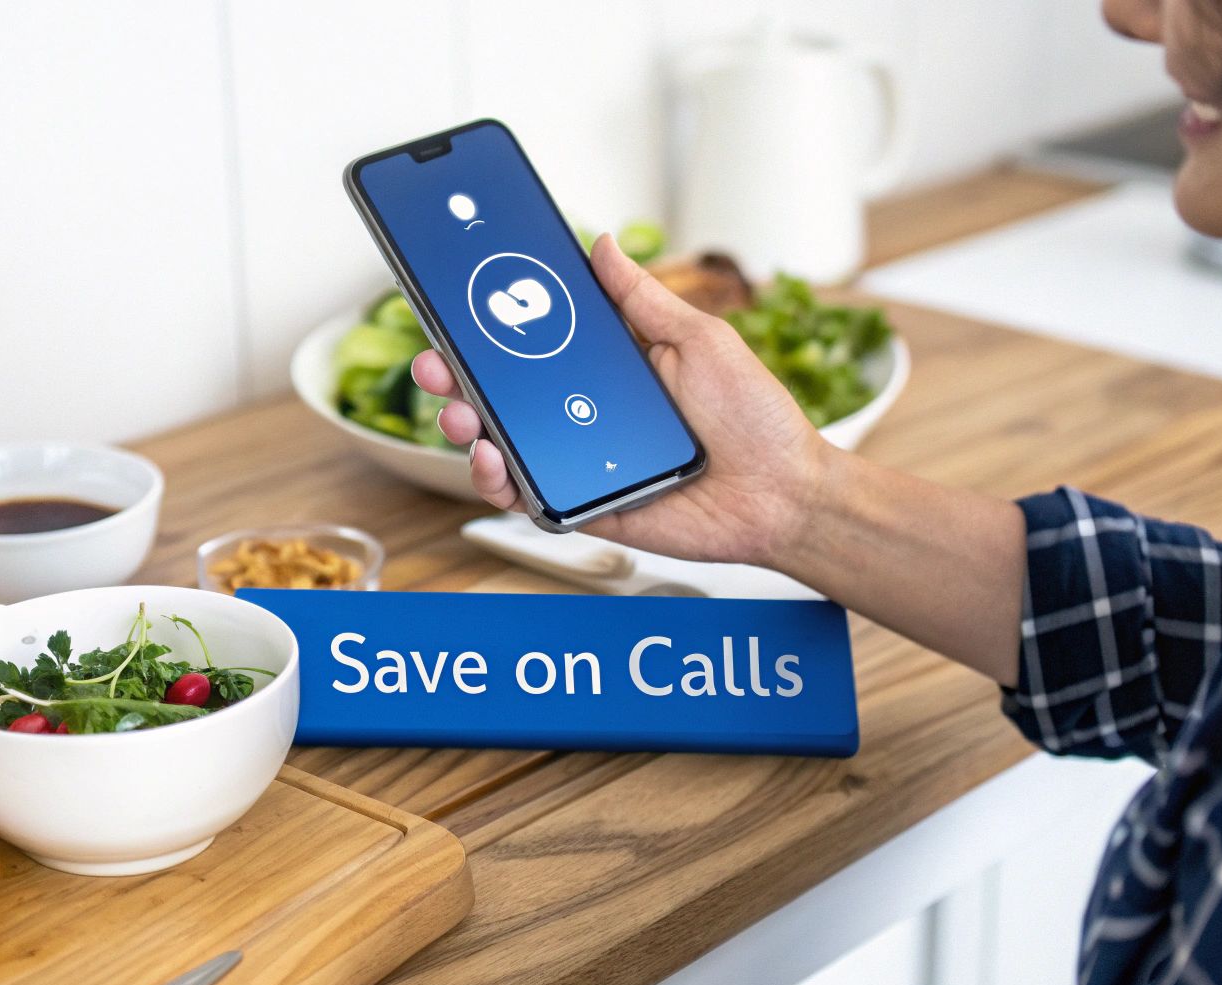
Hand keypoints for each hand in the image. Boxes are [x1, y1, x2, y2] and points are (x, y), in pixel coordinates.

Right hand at [411, 234, 829, 565]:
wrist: (784, 494)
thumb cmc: (755, 420)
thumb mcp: (699, 338)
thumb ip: (642, 298)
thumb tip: (602, 243)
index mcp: (609, 367)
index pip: (534, 342)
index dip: (491, 327)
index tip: (456, 304)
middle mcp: (584, 412)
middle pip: (503, 391)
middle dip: (456, 375)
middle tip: (437, 363)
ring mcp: (579, 459)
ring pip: (500, 442)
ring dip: (467, 425)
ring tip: (462, 413)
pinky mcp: (583, 504)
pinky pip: (526, 495)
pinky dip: (498, 480)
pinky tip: (493, 459)